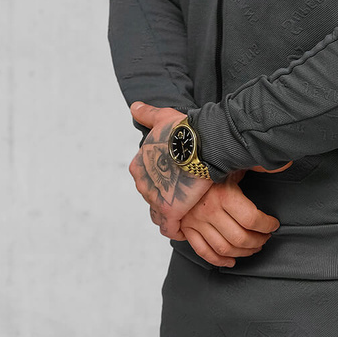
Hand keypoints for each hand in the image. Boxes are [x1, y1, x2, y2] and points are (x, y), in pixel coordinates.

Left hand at [128, 102, 211, 239]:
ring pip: (158, 213)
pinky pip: (169, 228)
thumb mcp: (162, 118)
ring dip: (170, 213)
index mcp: (139, 164)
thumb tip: (134, 107)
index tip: (173, 177)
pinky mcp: (170, 211)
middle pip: (152, 194)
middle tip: (181, 195)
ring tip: (184, 213)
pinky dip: (176, 229)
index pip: (145, 177)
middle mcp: (143, 183)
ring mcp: (156, 199)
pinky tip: (186, 228)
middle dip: (164, 196)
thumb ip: (147, 114)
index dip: (159, 178)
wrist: (202, 144)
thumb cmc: (184, 130)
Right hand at [178, 170, 280, 267]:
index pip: (251, 219)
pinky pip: (202, 251)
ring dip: (242, 253)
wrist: (179, 163)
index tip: (273, 224)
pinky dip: (218, 260)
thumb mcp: (233, 163)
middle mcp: (209, 210)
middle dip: (257, 241)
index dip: (267, 225)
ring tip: (252, 248)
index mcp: (223, 194)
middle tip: (265, 238)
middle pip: (239, 238)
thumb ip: (255, 166)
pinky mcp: (186, 227)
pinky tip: (230, 261)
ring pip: (223, 248)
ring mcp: (196, 221)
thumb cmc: (208, 162)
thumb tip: (280, 166)